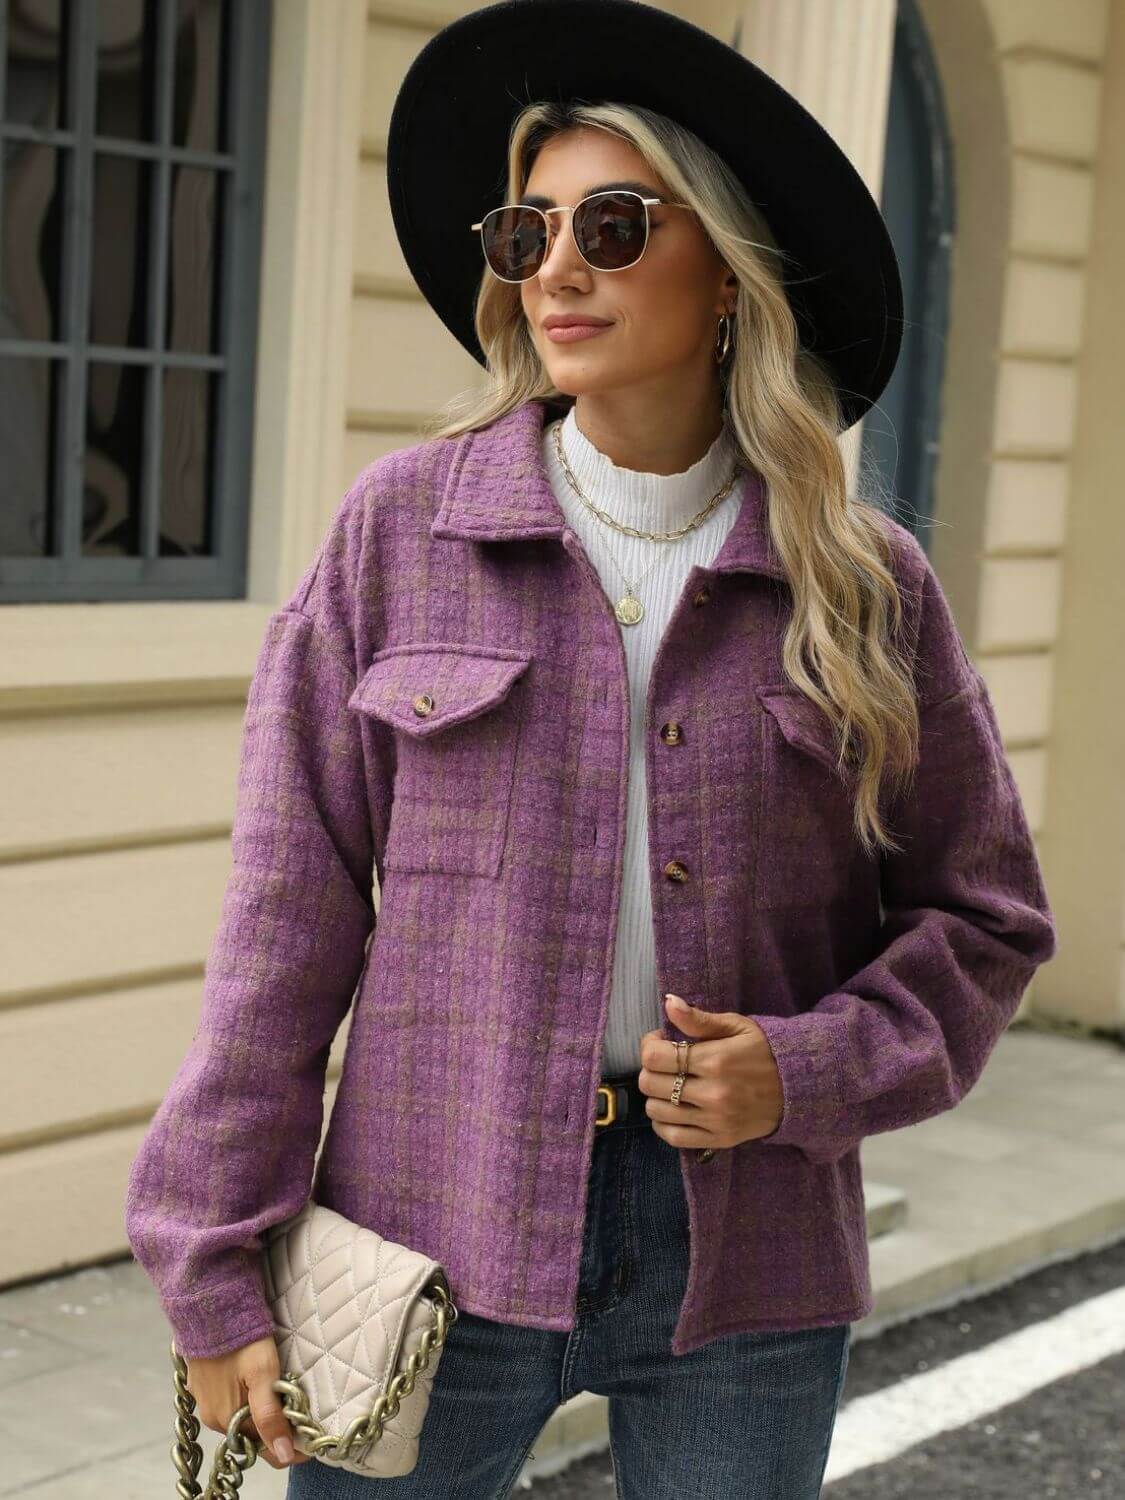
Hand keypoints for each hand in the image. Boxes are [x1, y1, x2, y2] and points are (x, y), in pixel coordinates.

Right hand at [184, 1334, 311, 1469]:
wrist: (211, 1306)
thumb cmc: (242, 1339)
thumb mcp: (263, 1374)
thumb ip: (271, 1416)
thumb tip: (285, 1455)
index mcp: (227, 1419)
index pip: (264, 1449)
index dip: (289, 1445)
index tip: (310, 1437)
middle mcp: (212, 1417)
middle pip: (252, 1433)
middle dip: (276, 1426)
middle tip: (299, 1409)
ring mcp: (204, 1401)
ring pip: (241, 1416)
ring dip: (260, 1411)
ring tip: (280, 1392)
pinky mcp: (201, 1385)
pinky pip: (228, 1401)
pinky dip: (245, 1397)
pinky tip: (256, 1382)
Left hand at [637, 994, 783, 1150]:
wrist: (799, 1088)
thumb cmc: (763, 1050)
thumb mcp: (736, 1026)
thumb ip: (699, 1018)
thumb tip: (669, 1002)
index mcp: (715, 1060)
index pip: (654, 1057)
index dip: (649, 1045)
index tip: (660, 1041)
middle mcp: (713, 1093)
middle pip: (650, 1084)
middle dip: (651, 1069)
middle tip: (665, 1063)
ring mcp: (715, 1120)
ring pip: (657, 1111)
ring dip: (655, 1096)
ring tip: (670, 1085)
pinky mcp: (719, 1140)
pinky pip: (673, 1137)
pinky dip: (662, 1124)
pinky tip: (671, 1109)